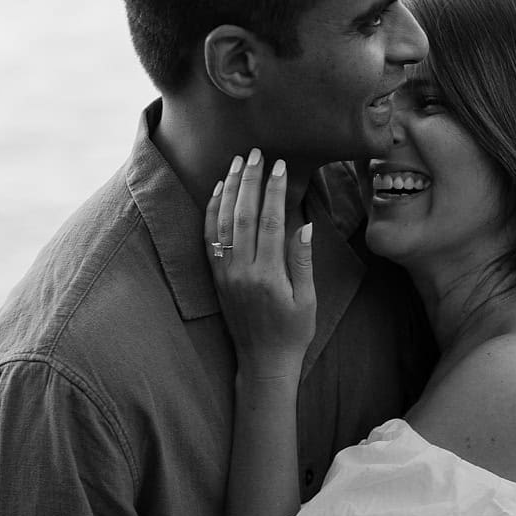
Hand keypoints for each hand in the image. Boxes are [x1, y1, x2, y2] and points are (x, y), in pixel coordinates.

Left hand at [205, 150, 314, 377]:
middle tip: (255, 153)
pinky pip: (208, 239)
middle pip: (243, 216)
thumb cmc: (292, 332)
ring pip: (222, 223)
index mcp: (268, 276)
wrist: (262, 362)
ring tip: (236, 163)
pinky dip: (211, 212)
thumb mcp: (307, 299)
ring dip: (228, 190)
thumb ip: (302, 261)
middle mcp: (241, 271)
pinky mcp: (216, 277)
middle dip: (249, 181)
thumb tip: (303, 225)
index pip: (270, 222)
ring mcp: (225, 274)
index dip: (274, 191)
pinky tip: (216, 192)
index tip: (279, 166)